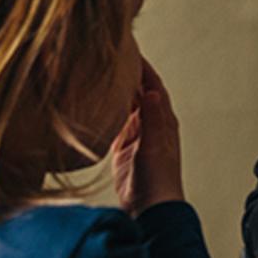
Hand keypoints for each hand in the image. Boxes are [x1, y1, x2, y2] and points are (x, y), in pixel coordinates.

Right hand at [111, 59, 184, 216]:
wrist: (151, 210)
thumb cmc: (158, 180)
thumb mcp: (154, 147)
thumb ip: (152, 120)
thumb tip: (153, 91)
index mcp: (163, 119)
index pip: (152, 84)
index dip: (142, 66)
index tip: (129, 48)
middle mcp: (151, 123)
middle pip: (138, 91)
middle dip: (126, 73)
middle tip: (109, 54)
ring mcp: (136, 135)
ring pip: (125, 104)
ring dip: (115, 90)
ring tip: (99, 71)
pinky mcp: (122, 148)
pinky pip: (113, 122)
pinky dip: (106, 110)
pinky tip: (95, 102)